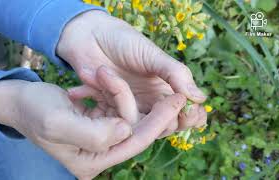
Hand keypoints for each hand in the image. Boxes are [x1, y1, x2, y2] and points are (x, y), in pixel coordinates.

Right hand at [0, 78, 187, 179]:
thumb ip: (94, 133)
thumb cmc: (33, 111)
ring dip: (120, 93)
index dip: (158, 123)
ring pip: (125, 117)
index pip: (133, 142)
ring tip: (107, 74)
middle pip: (134, 131)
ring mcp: (98, 140)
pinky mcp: (96, 124)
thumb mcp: (57, 123)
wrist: (18, 101)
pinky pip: (113, 109)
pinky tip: (101, 81)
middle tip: (178, 94)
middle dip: (155, 112)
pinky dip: (111, 93)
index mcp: (91, 161)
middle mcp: (98, 154)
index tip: (178, 103)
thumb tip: (126, 129)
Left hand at [57, 10, 206, 113]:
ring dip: (115, 96)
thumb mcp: (153, 55)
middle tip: (144, 98)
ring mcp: (125, 107)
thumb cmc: (125, 40)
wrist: (91, 34)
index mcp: (165, 90)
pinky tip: (78, 89)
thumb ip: (176, 74)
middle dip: (157, 119)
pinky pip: (103, 117)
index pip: (184, 114)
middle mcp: (147, 103)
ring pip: (131, 124)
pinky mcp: (104, 107)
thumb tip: (201, 98)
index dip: (190, 118)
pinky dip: (90, 99)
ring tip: (102, 72)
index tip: (188, 112)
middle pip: (160, 127)